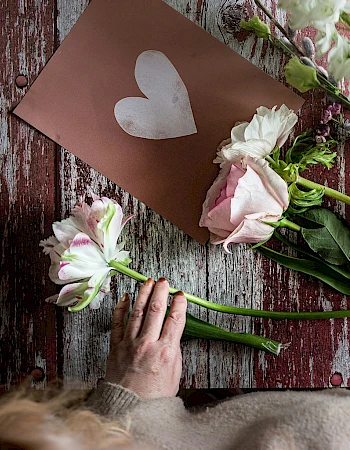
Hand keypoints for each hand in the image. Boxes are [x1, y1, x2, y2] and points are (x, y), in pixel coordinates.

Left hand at [105, 278, 186, 398]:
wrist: (129, 410)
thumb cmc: (154, 397)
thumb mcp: (174, 374)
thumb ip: (173, 350)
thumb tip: (171, 334)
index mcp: (165, 352)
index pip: (175, 320)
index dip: (179, 304)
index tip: (180, 295)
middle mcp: (147, 344)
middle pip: (156, 310)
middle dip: (161, 292)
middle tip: (164, 281)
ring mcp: (129, 344)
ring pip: (137, 312)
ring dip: (143, 294)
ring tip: (148, 282)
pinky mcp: (115, 347)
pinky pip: (117, 323)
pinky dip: (120, 308)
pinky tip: (124, 297)